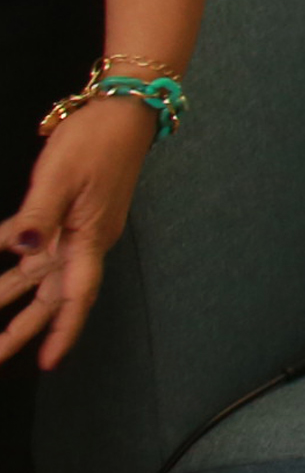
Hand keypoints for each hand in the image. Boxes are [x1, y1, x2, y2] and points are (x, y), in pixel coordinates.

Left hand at [0, 94, 158, 369]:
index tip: (46, 363)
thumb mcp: (61, 175)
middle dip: (23, 327)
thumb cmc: (97, 139)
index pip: (77, 296)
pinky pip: (37, 243)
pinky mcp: (70, 213)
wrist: (125, 109)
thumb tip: (20, 251)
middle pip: (54, 296)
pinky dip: (14, 253)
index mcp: (90, 237)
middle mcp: (86, 241)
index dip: (63, 331)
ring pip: (41, 274)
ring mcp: (79, 228)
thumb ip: (39, 214)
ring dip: (11, 296)